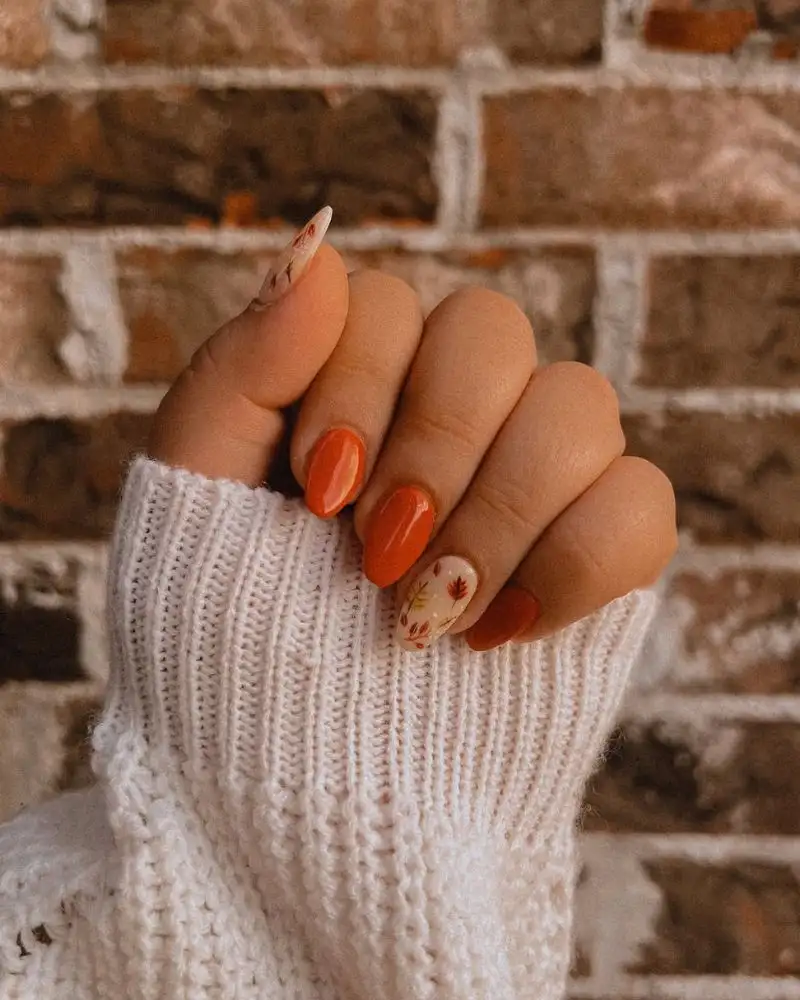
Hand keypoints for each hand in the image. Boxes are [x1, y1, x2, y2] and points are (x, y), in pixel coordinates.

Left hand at [150, 208, 676, 651]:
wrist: (296, 782)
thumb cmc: (229, 638)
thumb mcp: (193, 499)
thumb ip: (245, 366)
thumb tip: (318, 240)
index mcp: (355, 384)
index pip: (387, 302)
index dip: (356, 386)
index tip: (318, 494)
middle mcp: (451, 412)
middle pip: (492, 330)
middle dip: (432, 448)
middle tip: (377, 555)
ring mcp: (530, 476)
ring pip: (579, 402)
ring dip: (496, 514)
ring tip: (428, 611)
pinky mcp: (594, 549)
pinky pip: (640, 503)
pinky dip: (571, 567)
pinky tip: (498, 627)